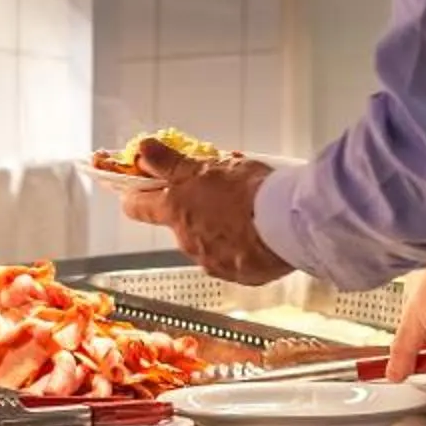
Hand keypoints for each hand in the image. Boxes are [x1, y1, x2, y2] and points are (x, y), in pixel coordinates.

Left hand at [119, 140, 291, 283]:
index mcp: (176, 211)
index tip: (136, 190)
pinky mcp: (237, 275)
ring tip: (246, 214)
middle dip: (192, 211)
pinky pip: (232, 261)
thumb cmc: (252, 191)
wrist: (291, 223)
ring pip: (206, 242)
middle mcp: (187, 240)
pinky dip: (241, 248)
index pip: (137, 207)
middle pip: (178, 225)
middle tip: (216, 195)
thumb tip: (144, 151)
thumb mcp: (208, 167)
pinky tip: (259, 235)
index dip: (135, 197)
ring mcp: (211, 261)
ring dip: (219, 230)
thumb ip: (172, 162)